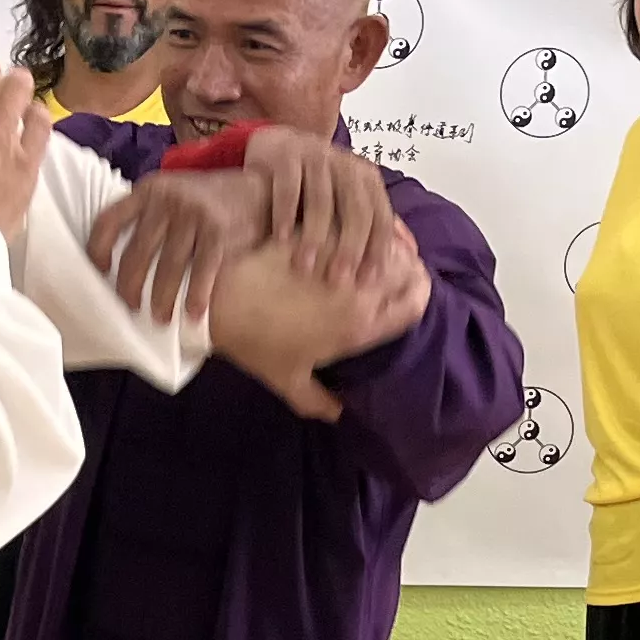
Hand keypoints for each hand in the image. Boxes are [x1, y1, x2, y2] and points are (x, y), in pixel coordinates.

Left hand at [88, 168, 262, 315]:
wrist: (255, 190)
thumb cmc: (204, 200)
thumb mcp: (169, 193)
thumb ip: (145, 215)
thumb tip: (116, 260)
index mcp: (147, 191)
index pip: (109, 221)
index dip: (97, 250)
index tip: (99, 273)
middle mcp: (167, 200)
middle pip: (136, 252)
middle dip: (130, 286)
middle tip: (131, 307)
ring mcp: (193, 214)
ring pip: (168, 266)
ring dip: (162, 298)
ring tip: (160, 318)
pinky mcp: (218, 230)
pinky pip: (202, 269)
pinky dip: (196, 295)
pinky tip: (192, 313)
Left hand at [206, 235, 429, 419]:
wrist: (220, 303)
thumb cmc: (254, 344)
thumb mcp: (287, 380)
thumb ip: (318, 401)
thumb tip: (338, 415)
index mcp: (359, 327)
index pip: (414, 305)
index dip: (419, 296)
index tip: (409, 292)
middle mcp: (359, 291)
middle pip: (410, 270)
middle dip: (411, 267)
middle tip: (399, 266)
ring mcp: (340, 258)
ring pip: (388, 243)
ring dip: (390, 243)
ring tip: (380, 247)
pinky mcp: (319, 232)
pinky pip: (355, 224)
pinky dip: (362, 225)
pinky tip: (355, 229)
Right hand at [242, 125, 398, 281]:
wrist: (276, 145)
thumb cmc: (314, 185)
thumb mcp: (345, 200)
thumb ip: (369, 223)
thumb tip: (402, 259)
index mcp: (367, 179)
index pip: (381, 217)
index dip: (377, 250)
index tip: (368, 282)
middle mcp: (346, 166)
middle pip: (356, 210)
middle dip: (349, 248)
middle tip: (338, 280)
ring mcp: (317, 158)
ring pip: (321, 201)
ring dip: (315, 237)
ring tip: (307, 267)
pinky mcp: (286, 156)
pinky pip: (288, 189)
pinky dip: (284, 216)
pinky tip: (280, 241)